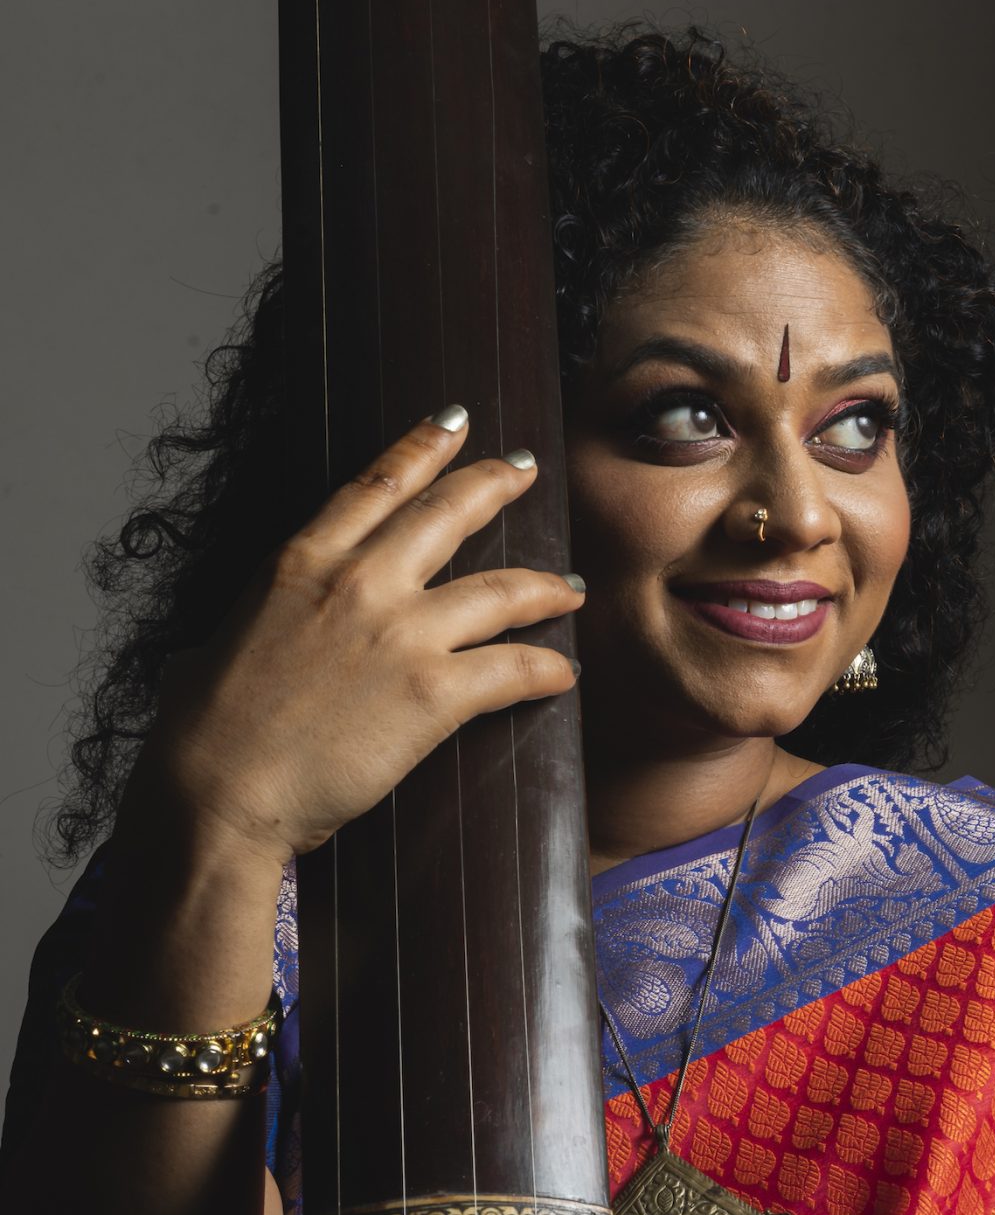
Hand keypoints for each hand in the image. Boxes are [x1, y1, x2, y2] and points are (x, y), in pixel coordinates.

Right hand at [133, 410, 581, 868]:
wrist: (219, 792)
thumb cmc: (203, 735)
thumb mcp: (214, 648)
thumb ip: (249, 629)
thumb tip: (228, 643)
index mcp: (300, 563)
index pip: (376, 486)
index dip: (421, 448)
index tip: (454, 422)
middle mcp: (357, 583)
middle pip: (447, 514)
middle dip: (494, 485)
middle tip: (527, 470)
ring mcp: (400, 634)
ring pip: (498, 591)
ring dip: (543, 586)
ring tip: (570, 588)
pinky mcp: (432, 693)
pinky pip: (513, 669)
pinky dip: (547, 669)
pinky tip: (565, 672)